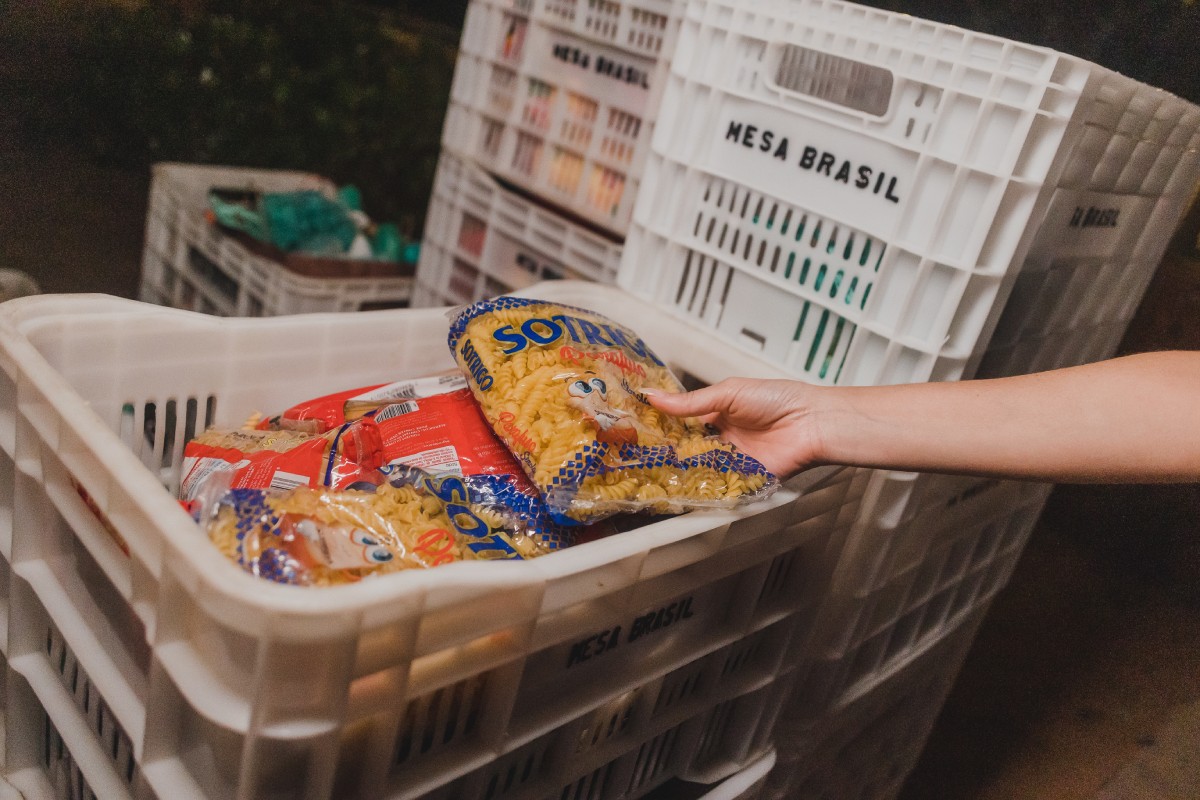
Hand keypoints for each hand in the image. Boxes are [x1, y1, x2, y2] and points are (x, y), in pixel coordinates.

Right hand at [647, 378, 824, 477]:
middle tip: (636, 459)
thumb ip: (690, 402)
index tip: (635, 432)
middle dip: (666, 455)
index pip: (681, 425)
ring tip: (651, 476)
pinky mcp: (743, 480)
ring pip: (698, 471)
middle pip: (686, 451)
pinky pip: (718, 487)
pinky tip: (681, 489)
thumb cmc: (776, 399)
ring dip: (679, 473)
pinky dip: (702, 489)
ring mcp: (731, 461)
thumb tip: (652, 396)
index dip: (661, 429)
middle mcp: (721, 439)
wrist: (810, 423)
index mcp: (715, 415)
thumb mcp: (727, 394)